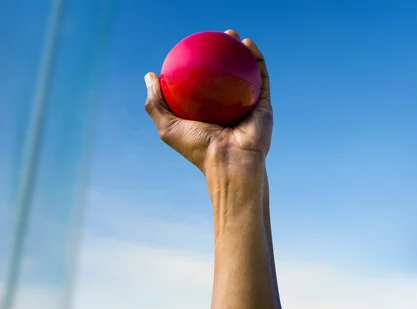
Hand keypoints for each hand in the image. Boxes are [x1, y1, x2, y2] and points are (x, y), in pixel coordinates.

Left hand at [144, 29, 272, 179]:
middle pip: (225, 76)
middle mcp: (229, 109)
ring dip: (241, 52)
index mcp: (209, 114)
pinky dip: (257, 60)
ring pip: (246, 73)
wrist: (231, 163)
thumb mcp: (168, 126)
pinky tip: (248, 44)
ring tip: (232, 35)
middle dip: (221, 54)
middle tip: (213, 38)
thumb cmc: (199, 148)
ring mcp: (248, 106)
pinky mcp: (264, 105)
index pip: (202, 85)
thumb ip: (156, 103)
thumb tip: (150, 75)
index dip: (198, 66)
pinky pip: (261, 78)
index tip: (192, 50)